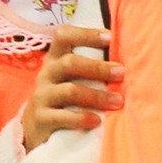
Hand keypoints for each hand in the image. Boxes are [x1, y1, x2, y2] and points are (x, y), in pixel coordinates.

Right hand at [21, 30, 121, 149]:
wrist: (36, 128)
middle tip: (121, 73)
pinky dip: (82, 118)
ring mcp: (42, 96)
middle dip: (98, 68)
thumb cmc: (63, 98)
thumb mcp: (70, 78)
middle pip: (69, 63)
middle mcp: (46, 74)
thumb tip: (125, 62)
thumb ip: (89, 67)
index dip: (85, 34)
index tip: (110, 37)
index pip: (63, 36)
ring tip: (117, 101)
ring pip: (69, 91)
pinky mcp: (40, 118)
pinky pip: (62, 117)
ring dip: (97, 96)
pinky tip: (97, 121)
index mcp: (55, 59)